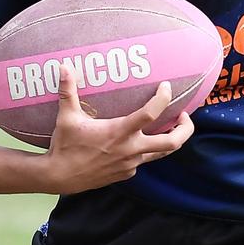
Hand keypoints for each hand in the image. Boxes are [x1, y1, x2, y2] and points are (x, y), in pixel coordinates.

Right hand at [44, 65, 194, 193]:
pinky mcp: (126, 174)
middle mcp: (130, 149)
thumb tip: (64, 67)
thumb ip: (68, 91)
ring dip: (170, 140)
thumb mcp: (66, 117)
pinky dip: (146, 150)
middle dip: (185, 128)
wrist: (58, 177)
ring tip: (171, 126)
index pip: (151, 113)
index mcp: (120, 132)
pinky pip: (143, 161)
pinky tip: (138, 141)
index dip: (163, 98)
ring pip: (161, 153)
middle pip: (172, 142)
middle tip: (185, 115)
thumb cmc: (64, 146)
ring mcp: (130, 164)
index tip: (166, 87)